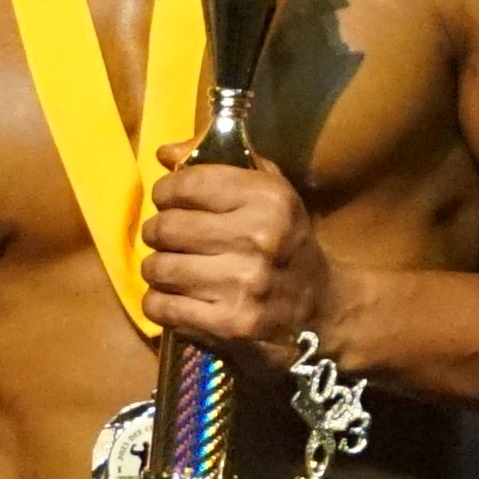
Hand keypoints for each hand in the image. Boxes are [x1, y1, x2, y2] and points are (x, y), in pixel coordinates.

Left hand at [139, 152, 346, 366]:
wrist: (322, 308)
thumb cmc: (286, 243)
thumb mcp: (270, 194)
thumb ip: (220, 163)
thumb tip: (164, 153)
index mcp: (268, 200)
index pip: (188, 184)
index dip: (166, 192)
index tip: (168, 201)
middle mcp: (257, 240)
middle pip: (166, 227)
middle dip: (157, 232)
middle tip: (164, 237)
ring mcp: (242, 286)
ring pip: (158, 268)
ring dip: (156, 268)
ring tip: (170, 268)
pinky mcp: (228, 325)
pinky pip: (161, 307)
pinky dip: (158, 302)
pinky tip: (173, 296)